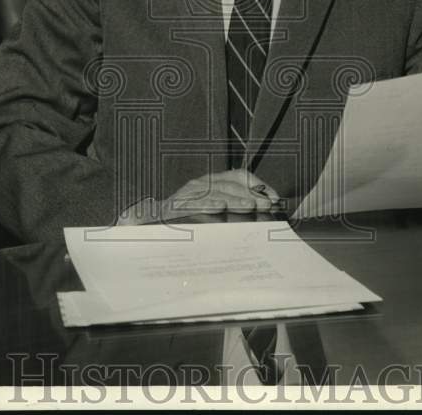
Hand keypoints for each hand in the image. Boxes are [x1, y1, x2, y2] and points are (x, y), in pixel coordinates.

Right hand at [117, 169, 281, 224]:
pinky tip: (219, 208)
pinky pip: (189, 204)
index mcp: (210, 187)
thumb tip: (269, 210)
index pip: (237, 176)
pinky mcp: (168, 208)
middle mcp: (197, 187)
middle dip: (250, 193)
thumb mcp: (217, 224)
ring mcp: (182, 196)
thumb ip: (238, 217)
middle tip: (267, 205)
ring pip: (211, 191)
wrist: (146, 244)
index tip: (275, 199)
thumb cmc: (186, 236)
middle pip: (227, 184)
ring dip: (233, 198)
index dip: (257, 185)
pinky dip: (205, 203)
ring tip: (250, 206)